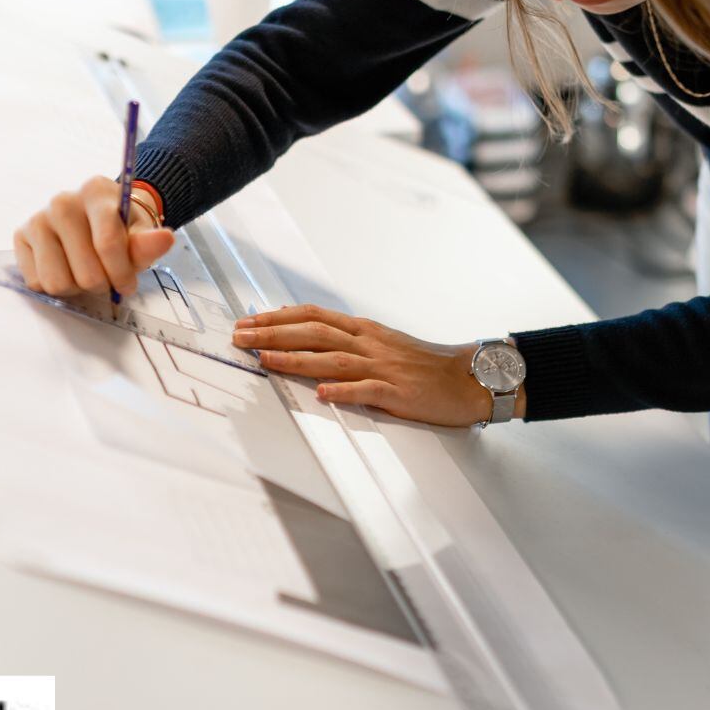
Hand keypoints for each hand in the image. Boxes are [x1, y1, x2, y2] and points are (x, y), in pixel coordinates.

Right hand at [14, 176, 174, 296]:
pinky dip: (54, 286)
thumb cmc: (121, 227)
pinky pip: (37, 282)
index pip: (108, 244)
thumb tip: (164, 239)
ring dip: (76, 288)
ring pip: (57, 282)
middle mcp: (61, 200)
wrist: (96, 218)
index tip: (128, 284)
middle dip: (101, 284)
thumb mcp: (141, 232)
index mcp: (95, 191)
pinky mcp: (21, 237)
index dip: (121, 273)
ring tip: (85, 273)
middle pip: (84, 273)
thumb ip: (149, 242)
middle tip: (106, 276)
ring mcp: (37, 218)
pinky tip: (65, 268)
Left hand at [231, 304, 524, 426]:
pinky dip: (343, 390)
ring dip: (295, 359)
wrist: (468, 377)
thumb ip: (347, 340)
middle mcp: (368, 343)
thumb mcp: (382, 343)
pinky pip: (367, 390)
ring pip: (332, 359)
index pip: (312, 316)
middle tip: (241, 337)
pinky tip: (323, 393)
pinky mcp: (398, 392)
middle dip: (273, 334)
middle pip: (313, 333)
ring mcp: (382, 367)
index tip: (248, 321)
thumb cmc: (424, 364)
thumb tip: (307, 337)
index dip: (277, 318)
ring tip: (265, 360)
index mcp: (363, 330)